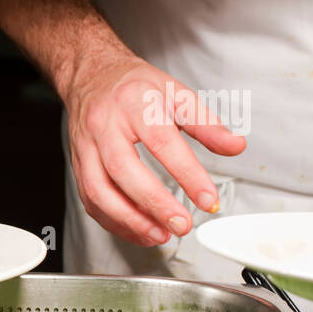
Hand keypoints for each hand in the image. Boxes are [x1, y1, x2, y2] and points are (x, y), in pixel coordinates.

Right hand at [63, 49, 245, 245]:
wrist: (91, 77)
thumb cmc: (134, 87)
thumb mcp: (175, 94)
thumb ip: (206, 123)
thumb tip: (235, 146)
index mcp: (134, 104)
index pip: (162, 143)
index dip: (187, 175)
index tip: (208, 199)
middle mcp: (104, 126)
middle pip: (124, 171)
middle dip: (154, 204)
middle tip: (182, 225)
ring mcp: (85, 148)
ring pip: (99, 192)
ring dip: (129, 220)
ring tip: (159, 235)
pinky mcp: (77, 166)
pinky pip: (90, 201)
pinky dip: (114, 221)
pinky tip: (138, 230)